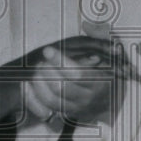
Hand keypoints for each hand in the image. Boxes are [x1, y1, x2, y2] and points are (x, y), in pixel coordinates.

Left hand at [24, 36, 140, 125]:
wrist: (110, 99)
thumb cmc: (108, 70)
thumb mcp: (110, 52)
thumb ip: (101, 37)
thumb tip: (87, 26)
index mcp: (101, 82)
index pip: (78, 73)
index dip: (61, 61)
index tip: (47, 50)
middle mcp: (89, 98)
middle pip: (61, 87)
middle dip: (47, 72)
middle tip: (42, 60)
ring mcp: (77, 108)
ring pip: (51, 99)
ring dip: (39, 82)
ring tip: (37, 68)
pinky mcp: (67, 114)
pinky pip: (46, 107)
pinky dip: (34, 95)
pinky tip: (29, 82)